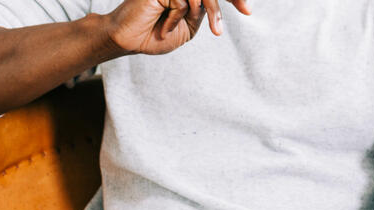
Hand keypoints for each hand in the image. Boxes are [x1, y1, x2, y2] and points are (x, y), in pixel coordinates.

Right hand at [104, 0, 250, 54]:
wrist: (126, 41)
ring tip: (197, 31)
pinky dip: (177, 17)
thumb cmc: (152, 37)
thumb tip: (213, 1)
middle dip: (223, 4)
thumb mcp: (186, 29)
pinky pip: (184, 0)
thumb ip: (201, 14)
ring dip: (206, 14)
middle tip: (232, 21)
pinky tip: (163, 27)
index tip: (247, 10)